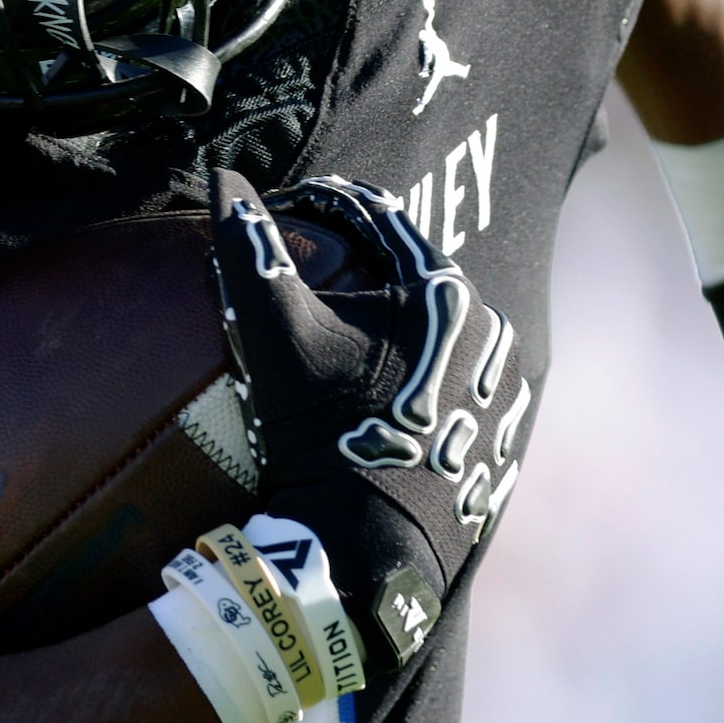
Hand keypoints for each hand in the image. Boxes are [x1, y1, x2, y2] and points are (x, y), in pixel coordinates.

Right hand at [206, 170, 535, 679]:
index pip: (376, 217)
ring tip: (338, 339)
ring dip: (392, 321)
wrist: (364, 547)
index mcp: (445, 291)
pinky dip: (420, 374)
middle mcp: (492, 329)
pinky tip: (378, 392)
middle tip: (306, 279)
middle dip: (357, 265)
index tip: (283, 211)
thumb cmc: (317, 431)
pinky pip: (456, 381)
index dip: (320, 204)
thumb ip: (249, 248)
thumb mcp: (275, 334)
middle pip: (410, 273)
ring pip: (437, 328)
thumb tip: (221, 176)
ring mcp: (501, 386)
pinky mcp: (502, 433)